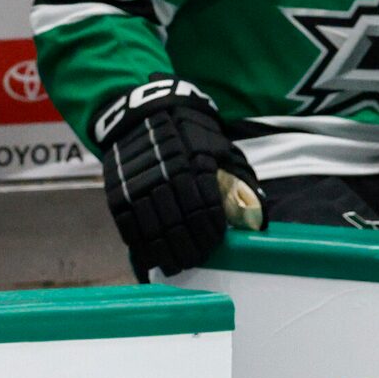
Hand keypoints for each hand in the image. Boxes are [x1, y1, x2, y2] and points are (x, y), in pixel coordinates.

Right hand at [93, 77, 245, 275]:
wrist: (141, 112)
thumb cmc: (189, 134)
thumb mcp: (219, 149)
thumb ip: (240, 182)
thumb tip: (260, 219)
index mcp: (195, 165)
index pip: (206, 210)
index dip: (211, 233)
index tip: (215, 244)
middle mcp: (167, 177)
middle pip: (180, 225)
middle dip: (190, 249)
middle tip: (196, 261)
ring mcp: (139, 185)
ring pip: (154, 230)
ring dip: (166, 253)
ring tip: (175, 266)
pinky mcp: (118, 191)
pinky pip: (128, 226)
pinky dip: (140, 245)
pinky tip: (150, 256)